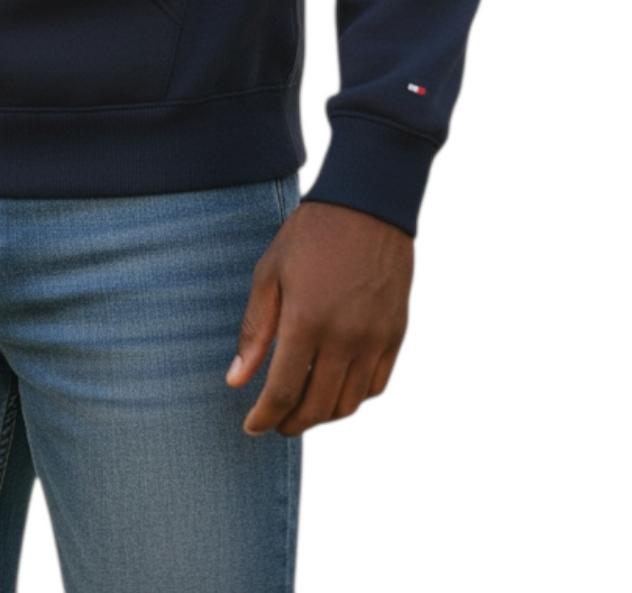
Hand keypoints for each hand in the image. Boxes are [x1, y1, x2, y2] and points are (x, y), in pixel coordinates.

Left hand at [228, 200, 411, 436]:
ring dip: (322, 415)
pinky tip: (335, 389)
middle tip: (275, 422)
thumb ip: (254, 331)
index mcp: (307, 321)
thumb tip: (236, 382)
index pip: (283, 391)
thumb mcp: (270, 274)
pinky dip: (353, 398)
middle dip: (291, 422)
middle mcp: (344, 338)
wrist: (367, 206)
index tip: (252, 427)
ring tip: (302, 408)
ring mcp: (374, 339)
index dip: (266, 417)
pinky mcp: (395, 335)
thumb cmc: (311, 235)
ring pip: (348, 404)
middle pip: (317, 406)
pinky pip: (375, 386)